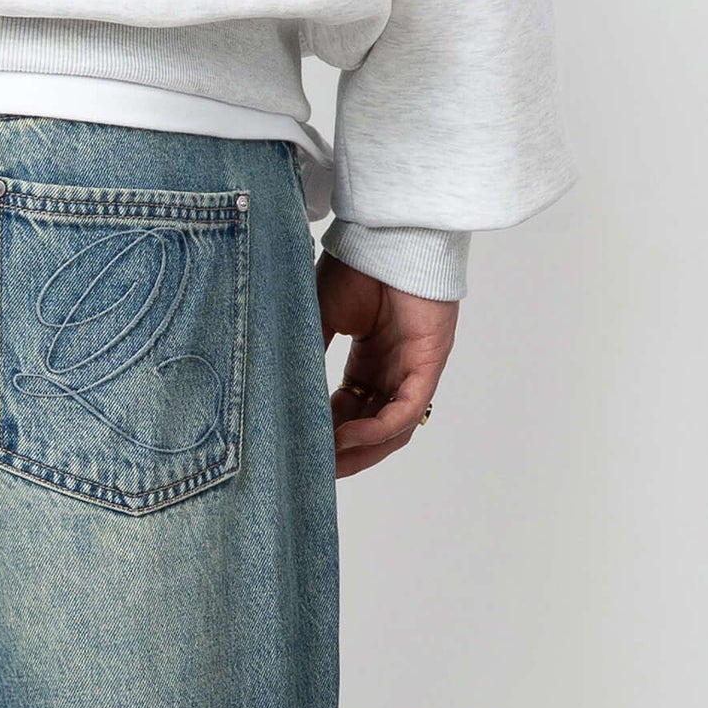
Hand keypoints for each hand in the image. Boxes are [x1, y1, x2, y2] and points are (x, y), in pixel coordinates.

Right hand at [317, 256, 456, 476]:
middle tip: (312, 472)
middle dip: (343, 453)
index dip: (326, 435)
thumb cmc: (356, 265)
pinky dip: (378, 429)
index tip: (298, 453)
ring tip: (327, 464)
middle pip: (371, 427)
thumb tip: (278, 394)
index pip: (349, 409)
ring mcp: (414, 368)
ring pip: (391, 428)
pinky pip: (406, 410)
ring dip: (360, 450)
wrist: (386, 234)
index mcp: (370, 357)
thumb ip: (306, 356)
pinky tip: (348, 437)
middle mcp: (394, 368)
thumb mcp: (318, 318)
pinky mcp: (429, 363)